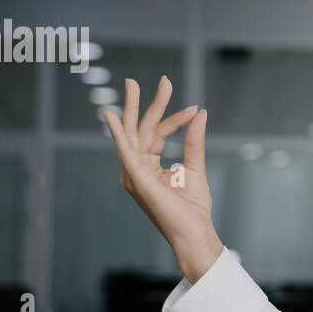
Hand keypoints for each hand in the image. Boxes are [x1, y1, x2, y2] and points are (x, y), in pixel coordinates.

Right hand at [103, 76, 223, 282]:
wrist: (194, 232)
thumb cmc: (192, 208)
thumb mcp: (194, 167)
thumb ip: (193, 140)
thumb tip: (200, 112)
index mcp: (148, 166)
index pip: (156, 134)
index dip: (174, 119)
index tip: (194, 108)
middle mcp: (136, 168)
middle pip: (140, 129)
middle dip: (145, 103)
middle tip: (148, 79)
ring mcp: (134, 174)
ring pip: (131, 133)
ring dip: (132, 108)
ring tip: (132, 84)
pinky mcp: (137, 179)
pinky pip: (124, 151)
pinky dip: (117, 133)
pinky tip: (112, 116)